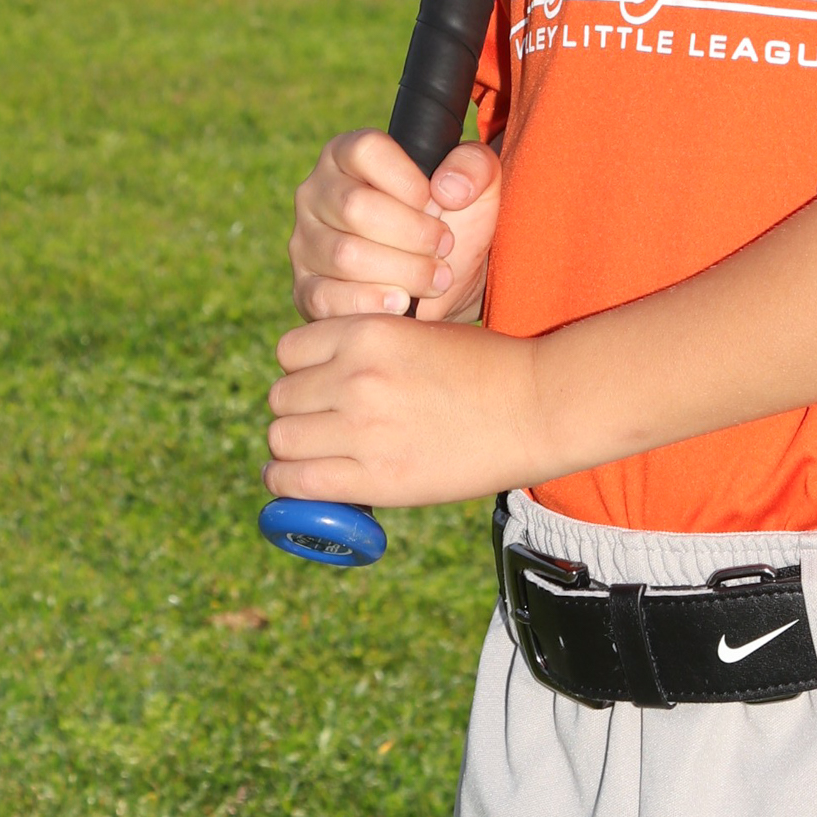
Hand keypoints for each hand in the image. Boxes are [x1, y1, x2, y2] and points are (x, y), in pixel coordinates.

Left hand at [266, 307, 545, 510]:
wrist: (536, 407)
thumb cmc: (484, 369)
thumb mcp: (418, 334)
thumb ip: (367, 349)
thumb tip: (320, 378)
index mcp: (367, 333)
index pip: (289, 352)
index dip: (300, 371)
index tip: (316, 387)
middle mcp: (357, 376)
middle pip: (281, 397)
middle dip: (295, 411)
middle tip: (316, 425)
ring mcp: (363, 428)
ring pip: (281, 438)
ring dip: (288, 448)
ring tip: (304, 456)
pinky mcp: (376, 476)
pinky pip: (297, 481)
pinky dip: (285, 483)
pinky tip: (293, 482)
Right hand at [289, 130, 500, 322]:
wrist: (447, 281)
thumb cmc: (455, 223)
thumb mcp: (478, 186)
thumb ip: (474, 166)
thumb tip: (446, 188)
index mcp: (348, 154)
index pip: (366, 150)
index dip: (408, 181)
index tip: (436, 203)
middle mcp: (317, 192)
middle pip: (355, 207)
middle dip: (413, 234)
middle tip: (444, 247)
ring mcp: (305, 242)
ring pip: (345, 255)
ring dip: (402, 271)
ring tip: (437, 278)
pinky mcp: (306, 288)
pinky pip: (327, 297)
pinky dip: (372, 303)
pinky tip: (402, 303)